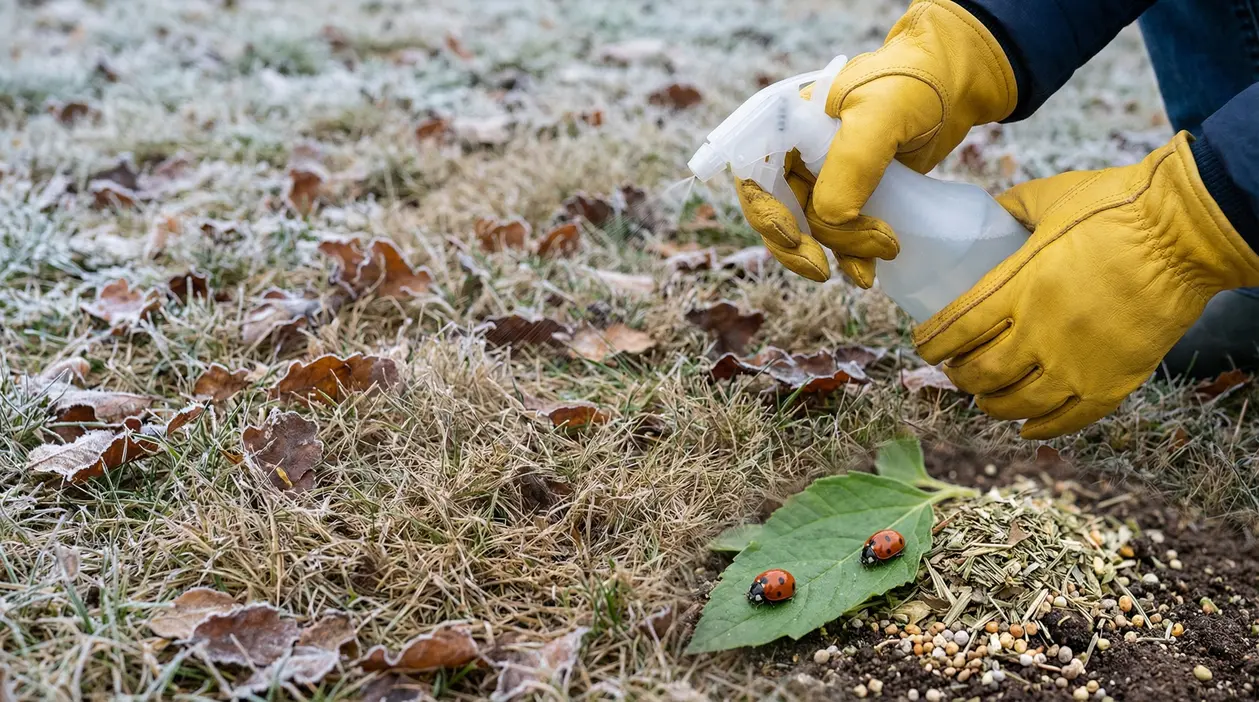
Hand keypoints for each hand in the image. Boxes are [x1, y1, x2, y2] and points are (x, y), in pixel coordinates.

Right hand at [738, 0, 1017, 285]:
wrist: (956, 85)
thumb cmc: (913, 83)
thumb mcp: (879, 115)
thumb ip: (849, 166)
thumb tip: (827, 222)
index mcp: (785, 125)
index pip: (750, 175)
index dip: (762, 210)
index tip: (792, 237)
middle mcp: (795, 154)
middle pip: (775, 211)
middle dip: (795, 245)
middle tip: (822, 268)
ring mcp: (822, 178)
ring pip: (807, 230)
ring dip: (834, 252)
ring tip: (876, 260)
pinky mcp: (850, 198)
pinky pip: (836, 238)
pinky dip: (850, 258)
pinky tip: (867, 272)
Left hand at [915, 132, 1258, 438]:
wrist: (1188, 233)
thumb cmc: (1120, 205)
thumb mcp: (1053, 197)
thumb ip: (1014, 207)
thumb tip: (992, 210)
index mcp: (1018, 286)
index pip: (954, 329)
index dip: (931, 343)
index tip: (924, 345)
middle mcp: (1040, 332)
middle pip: (979, 372)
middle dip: (958, 376)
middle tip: (955, 370)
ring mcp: (1076, 363)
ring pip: (1015, 403)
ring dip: (991, 404)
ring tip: (985, 398)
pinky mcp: (1113, 382)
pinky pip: (1067, 421)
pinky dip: (1040, 429)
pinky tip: (1026, 427)